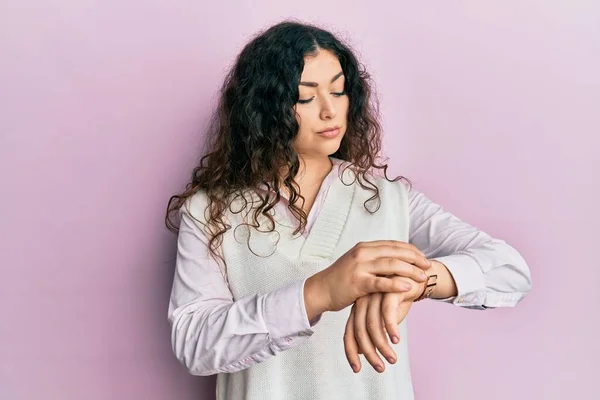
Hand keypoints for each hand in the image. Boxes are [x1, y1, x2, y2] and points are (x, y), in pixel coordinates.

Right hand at [304, 241, 430, 319]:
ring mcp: (359, 267)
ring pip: (391, 265)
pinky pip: (381, 282)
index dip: (411, 250)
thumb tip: (395, 259)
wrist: (321, 290)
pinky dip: (397, 284)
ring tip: (423, 277)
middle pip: (395, 252)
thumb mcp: (358, 263)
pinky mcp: (358, 283)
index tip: (423, 257)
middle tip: (428, 266)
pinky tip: (409, 288)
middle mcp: (362, 253)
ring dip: (411, 270)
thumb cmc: (341, 279)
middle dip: (415, 258)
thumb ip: (374, 259)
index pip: (393, 244)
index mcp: (364, 247)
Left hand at [343, 275, 423, 372]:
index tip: (356, 369)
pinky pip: (387, 312)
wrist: (414, 274)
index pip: (349, 333)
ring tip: (393, 359)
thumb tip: (363, 351)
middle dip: (370, 353)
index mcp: (358, 308)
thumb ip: (374, 331)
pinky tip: (397, 340)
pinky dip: (390, 329)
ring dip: (383, 346)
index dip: (351, 352)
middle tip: (380, 368)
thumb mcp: (384, 316)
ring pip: (373, 325)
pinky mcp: (388, 290)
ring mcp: (374, 295)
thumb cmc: (397, 297)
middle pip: (359, 331)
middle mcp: (363, 302)